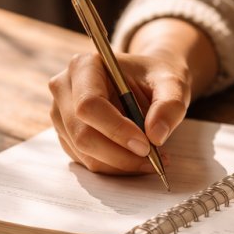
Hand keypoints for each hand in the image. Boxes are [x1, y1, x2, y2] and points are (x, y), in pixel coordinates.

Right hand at [48, 50, 191, 174]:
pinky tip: (136, 158)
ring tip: (152, 159)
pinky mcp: (66, 136)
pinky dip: (115, 167)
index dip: (116, 130)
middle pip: (82, 134)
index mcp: (84, 66)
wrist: (145, 81)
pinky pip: (87, 161)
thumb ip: (169, 105)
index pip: (89, 104)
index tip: (146, 146)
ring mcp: (60, 114)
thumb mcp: (172, 83)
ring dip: (120, 164)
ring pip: (85, 153)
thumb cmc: (155, 78)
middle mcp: (64, 88)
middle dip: (120, 154)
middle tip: (153, 159)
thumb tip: (156, 135)